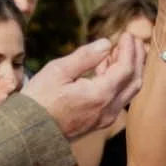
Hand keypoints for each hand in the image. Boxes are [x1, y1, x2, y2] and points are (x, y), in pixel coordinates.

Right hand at [26, 35, 146, 139]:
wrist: (28, 132)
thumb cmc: (39, 99)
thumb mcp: (58, 71)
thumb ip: (85, 57)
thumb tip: (106, 43)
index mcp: (100, 95)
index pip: (126, 68)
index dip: (129, 49)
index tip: (128, 34)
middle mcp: (109, 109)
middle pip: (134, 81)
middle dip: (137, 59)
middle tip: (135, 41)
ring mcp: (106, 118)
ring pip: (128, 91)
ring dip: (129, 70)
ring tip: (120, 51)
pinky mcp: (100, 122)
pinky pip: (117, 99)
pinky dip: (118, 81)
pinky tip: (105, 68)